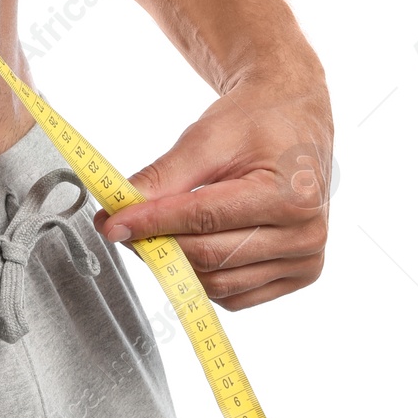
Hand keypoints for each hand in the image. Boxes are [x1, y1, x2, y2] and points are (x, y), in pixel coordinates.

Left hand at [91, 60, 332, 309]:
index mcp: (291, 196)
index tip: (113, 223)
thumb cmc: (256, 123)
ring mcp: (305, 261)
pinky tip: (187, 247)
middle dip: (157, 244)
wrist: (294, 122)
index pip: (205, 219)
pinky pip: (235, 295)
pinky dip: (202, 278)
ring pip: (219, 283)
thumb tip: (122, 210)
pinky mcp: (297, 275)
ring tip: (151, 233)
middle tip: (120, 225)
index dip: (152, 223)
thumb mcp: (206, 137)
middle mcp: (305, 235)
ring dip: (176, 264)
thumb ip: (163, 177)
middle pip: (211, 256)